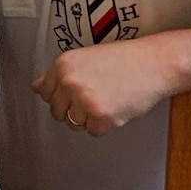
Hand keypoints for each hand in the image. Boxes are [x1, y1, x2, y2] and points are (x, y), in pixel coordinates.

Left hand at [31, 39, 169, 135]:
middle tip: (94, 98)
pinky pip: (93, 131)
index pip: (44, 93)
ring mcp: (84, 99)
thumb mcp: (84, 58)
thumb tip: (35, 87)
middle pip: (56, 111)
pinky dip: (105, 125)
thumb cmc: (123, 60)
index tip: (73, 94)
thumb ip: (59, 74)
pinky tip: (116, 107)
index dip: (59, 96)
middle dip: (72, 110)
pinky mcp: (101, 116)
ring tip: (107, 100)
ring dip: (89, 118)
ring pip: (73, 124)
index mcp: (62, 65)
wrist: (155, 63)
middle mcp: (68, 81)